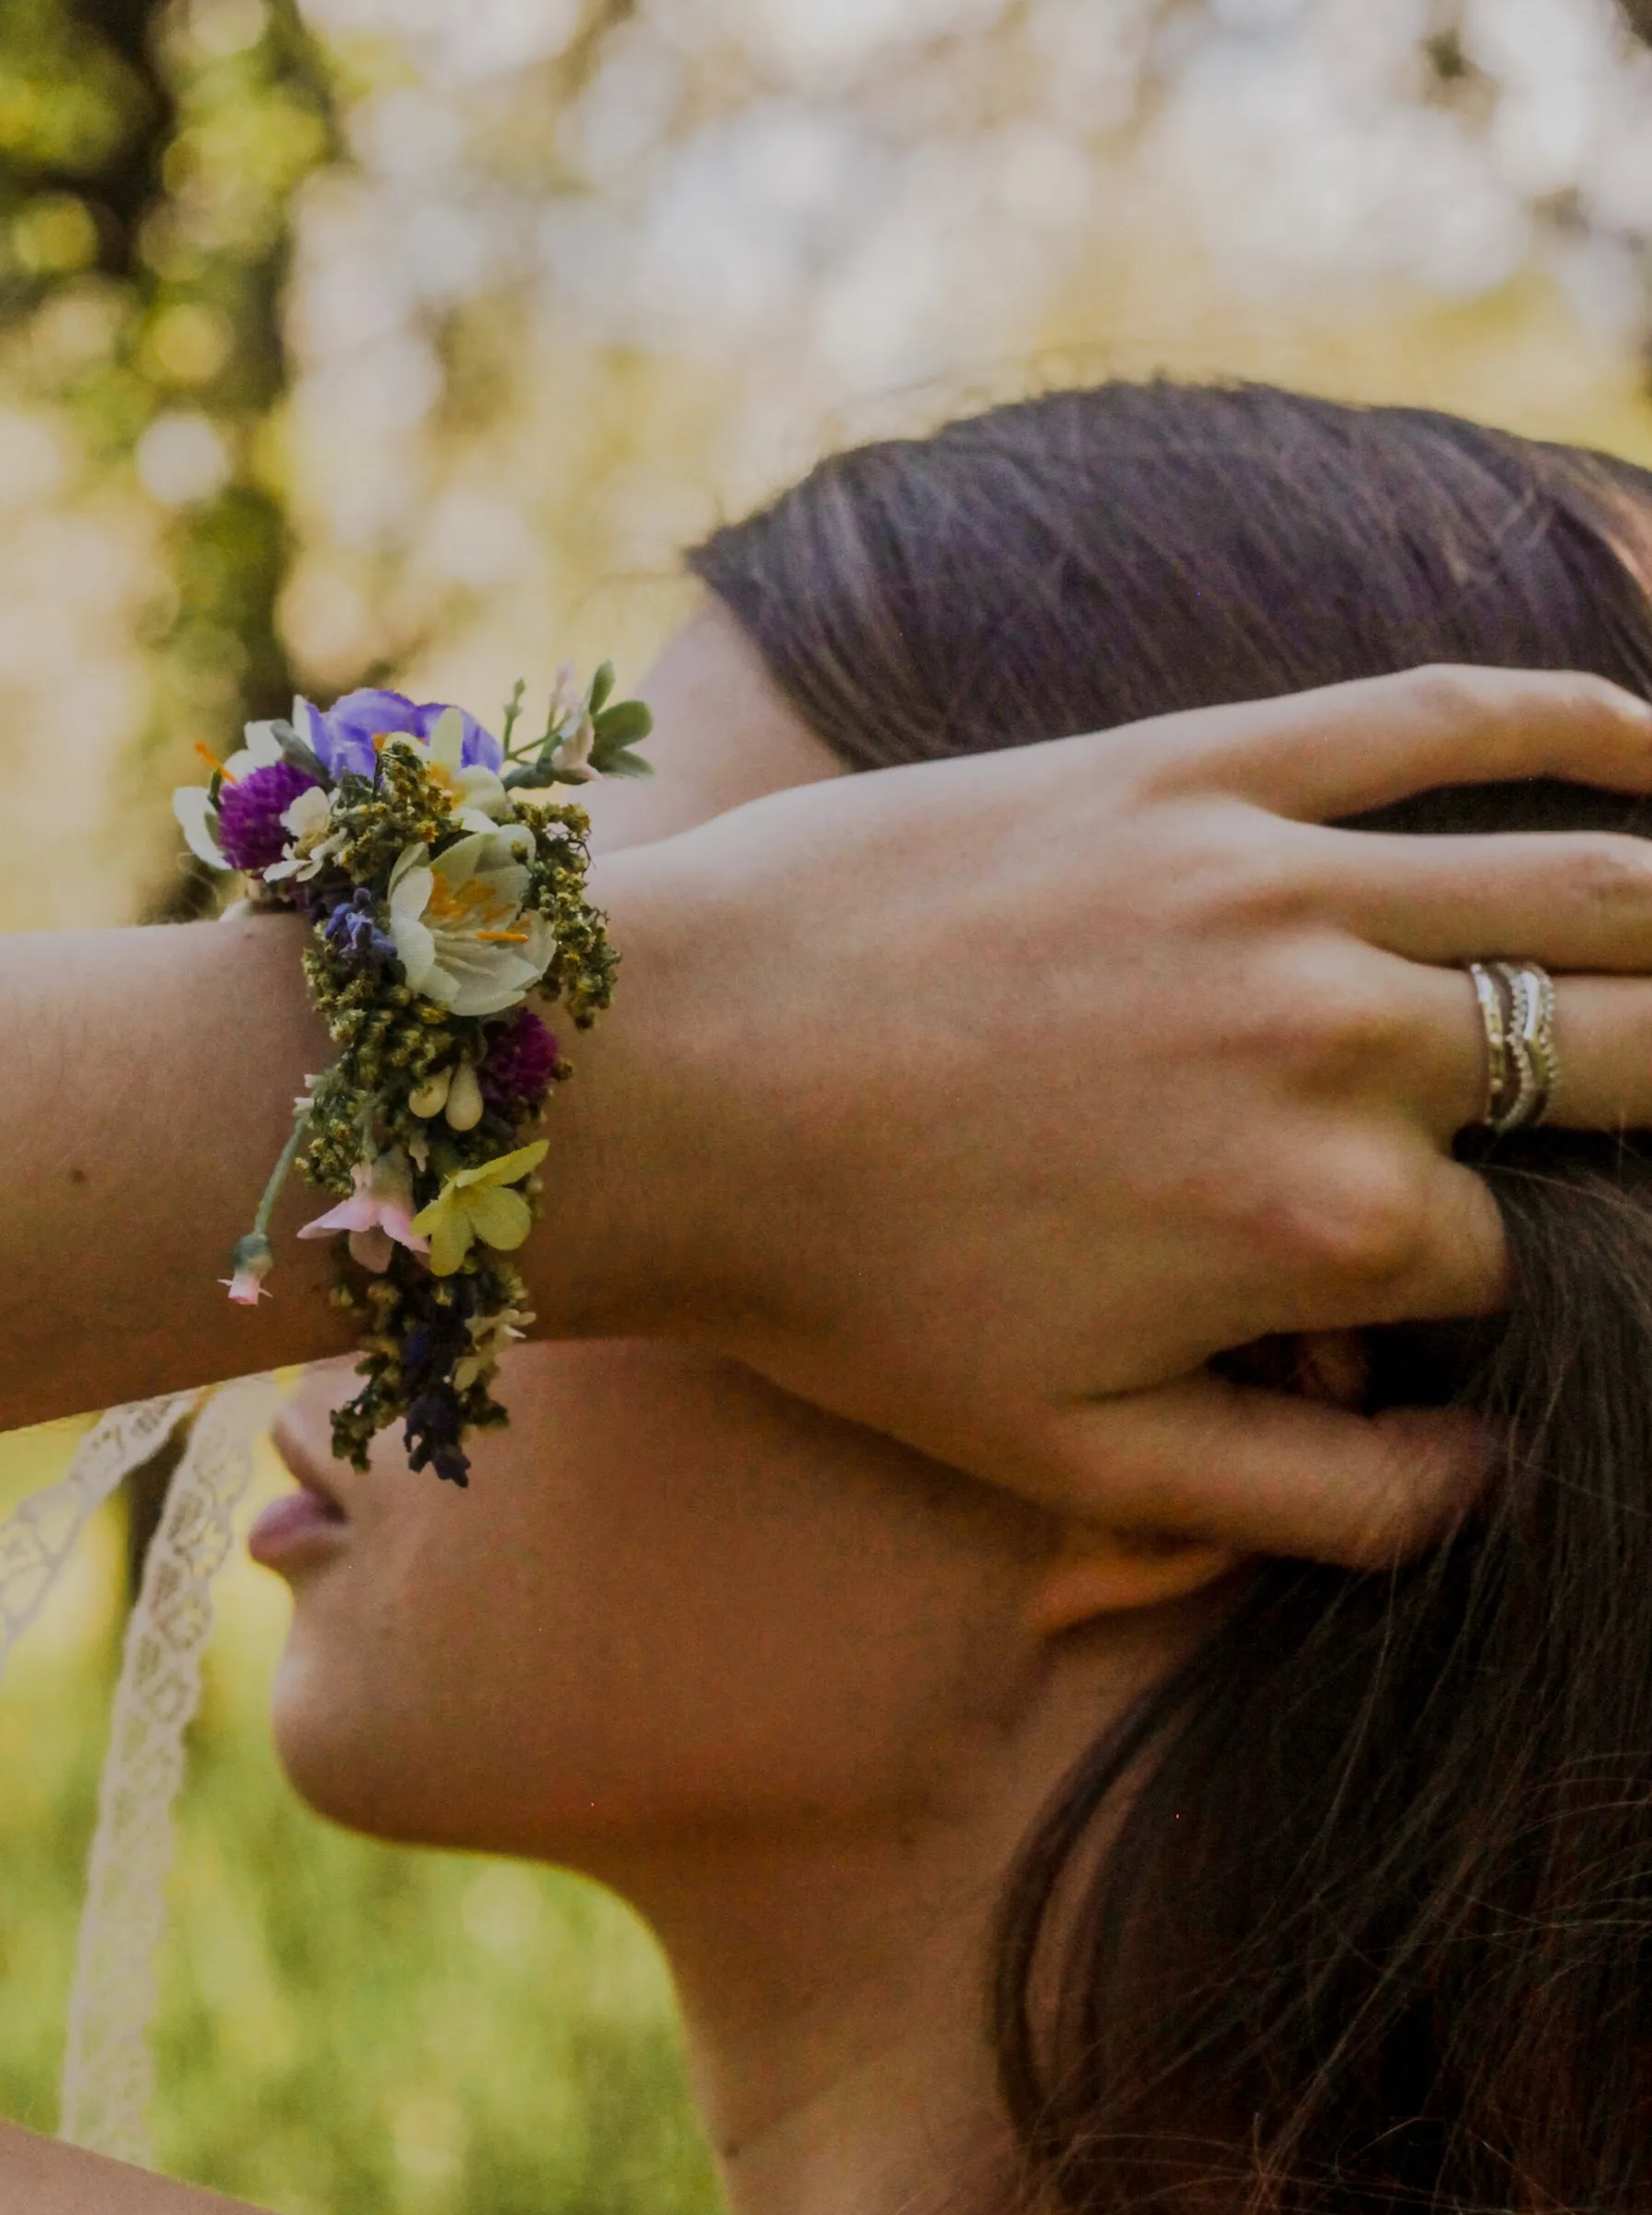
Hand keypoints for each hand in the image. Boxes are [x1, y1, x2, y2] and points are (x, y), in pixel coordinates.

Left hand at [592, 665, 1651, 1561]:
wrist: (661, 1087)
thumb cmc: (849, 1295)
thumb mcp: (1077, 1462)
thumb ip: (1315, 1496)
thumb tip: (1496, 1477)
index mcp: (1333, 1230)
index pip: (1513, 1260)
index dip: (1484, 1290)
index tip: (1421, 1294)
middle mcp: (1346, 1046)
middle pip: (1616, 1058)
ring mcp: (1277, 887)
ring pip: (1577, 887)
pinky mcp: (1190, 768)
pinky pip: (1428, 718)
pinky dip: (1574, 718)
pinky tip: (1649, 738)